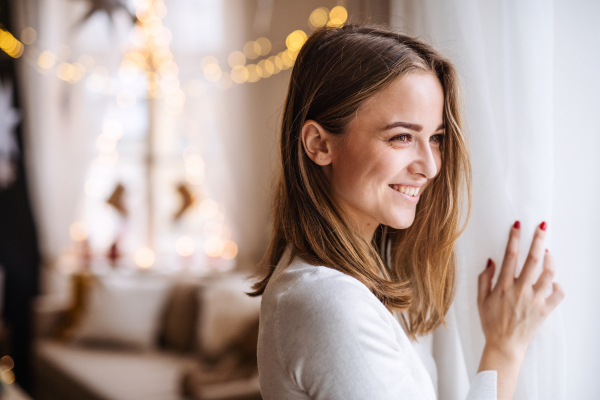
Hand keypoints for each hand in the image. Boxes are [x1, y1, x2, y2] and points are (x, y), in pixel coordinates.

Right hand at [477, 221, 564, 357]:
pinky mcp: (545, 310)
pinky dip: (558, 285)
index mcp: (503, 286)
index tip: (518, 225)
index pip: (510, 256)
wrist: (504, 345)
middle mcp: (520, 290)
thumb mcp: (480, 300)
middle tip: (542, 226)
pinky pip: (558, 294)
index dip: (514, 238)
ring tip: (548, 252)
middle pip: (533, 259)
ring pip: (548, 273)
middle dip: (538, 240)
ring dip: (550, 259)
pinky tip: (552, 282)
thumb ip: (484, 279)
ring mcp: (534, 300)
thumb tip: (491, 261)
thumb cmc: (491, 322)